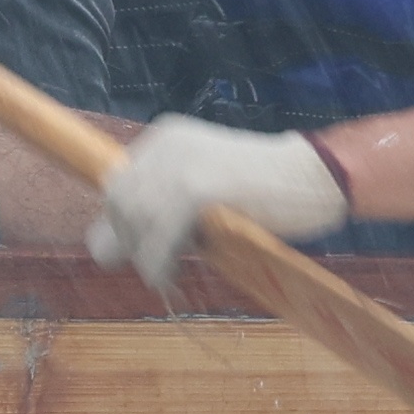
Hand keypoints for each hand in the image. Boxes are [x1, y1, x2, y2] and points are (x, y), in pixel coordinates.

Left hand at [88, 117, 351, 289]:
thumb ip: (159, 206)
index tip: (141, 249)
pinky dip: (158, 264)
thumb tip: (100, 248)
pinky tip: (171, 275)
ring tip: (166, 273)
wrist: (313, 179)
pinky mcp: (199, 188)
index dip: (121, 224)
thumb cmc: (263, 192)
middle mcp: (167, 143)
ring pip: (134, 221)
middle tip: (157, 266)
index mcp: (165, 137)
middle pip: (118, 202)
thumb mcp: (202, 186)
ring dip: (144, 257)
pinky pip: (159, 237)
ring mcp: (182, 163)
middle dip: (128, 241)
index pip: (116, 184)